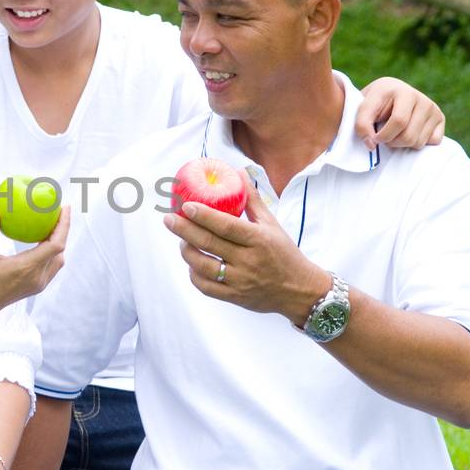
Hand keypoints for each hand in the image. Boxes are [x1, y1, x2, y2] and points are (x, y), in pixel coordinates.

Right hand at [0, 208, 68, 321]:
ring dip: (58, 242)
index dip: (64, 225)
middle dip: (63, 229)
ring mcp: (38, 284)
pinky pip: (50, 266)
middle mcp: (37, 277)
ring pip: (57, 260)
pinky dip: (51, 252)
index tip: (65, 207)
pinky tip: (41, 241)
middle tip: (57, 211)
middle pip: (60, 250)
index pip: (56, 244)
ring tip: (51, 225)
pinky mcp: (35, 287)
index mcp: (27, 268)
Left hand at [163, 193, 330, 325]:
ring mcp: (241, 281)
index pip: (226, 226)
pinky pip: (206, 287)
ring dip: (187, 252)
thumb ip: (252, 200)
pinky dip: (194, 275)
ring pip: (203, 266)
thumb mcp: (272, 224)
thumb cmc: (284, 253)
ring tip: (181, 241)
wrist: (300, 291)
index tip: (186, 206)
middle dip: (184, 230)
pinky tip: (192, 263)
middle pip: (209, 244)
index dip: (204, 216)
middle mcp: (249, 260)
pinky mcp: (235, 297)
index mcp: (258, 240)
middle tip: (169, 219)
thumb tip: (238, 172)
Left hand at [358, 77, 444, 150]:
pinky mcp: (440, 118)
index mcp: (402, 91)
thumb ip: (361, 125)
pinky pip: (433, 142)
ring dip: (403, 144)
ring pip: (419, 142)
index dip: (384, 135)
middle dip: (392, 142)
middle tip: (384, 136)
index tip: (374, 137)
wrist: (387, 96)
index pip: (399, 121)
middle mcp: (421, 97)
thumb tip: (372, 145)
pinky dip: (418, 143)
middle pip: (409, 136)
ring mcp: (433, 107)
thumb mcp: (362, 109)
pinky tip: (409, 132)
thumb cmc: (374, 104)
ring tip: (395, 133)